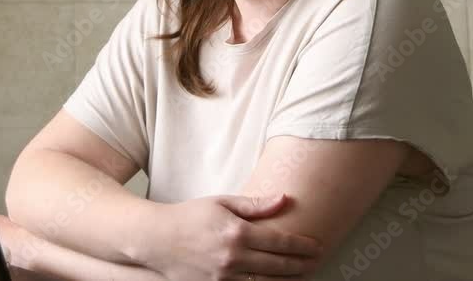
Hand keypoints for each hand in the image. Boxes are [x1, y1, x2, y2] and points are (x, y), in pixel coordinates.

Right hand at [147, 193, 323, 280]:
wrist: (156, 239)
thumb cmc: (190, 216)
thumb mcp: (223, 203)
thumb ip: (256, 204)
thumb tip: (285, 199)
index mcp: (237, 233)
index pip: (280, 241)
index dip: (302, 245)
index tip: (317, 245)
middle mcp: (233, 257)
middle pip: (278, 265)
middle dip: (301, 264)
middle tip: (316, 261)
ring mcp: (223, 277)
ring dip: (288, 280)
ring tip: (302, 275)